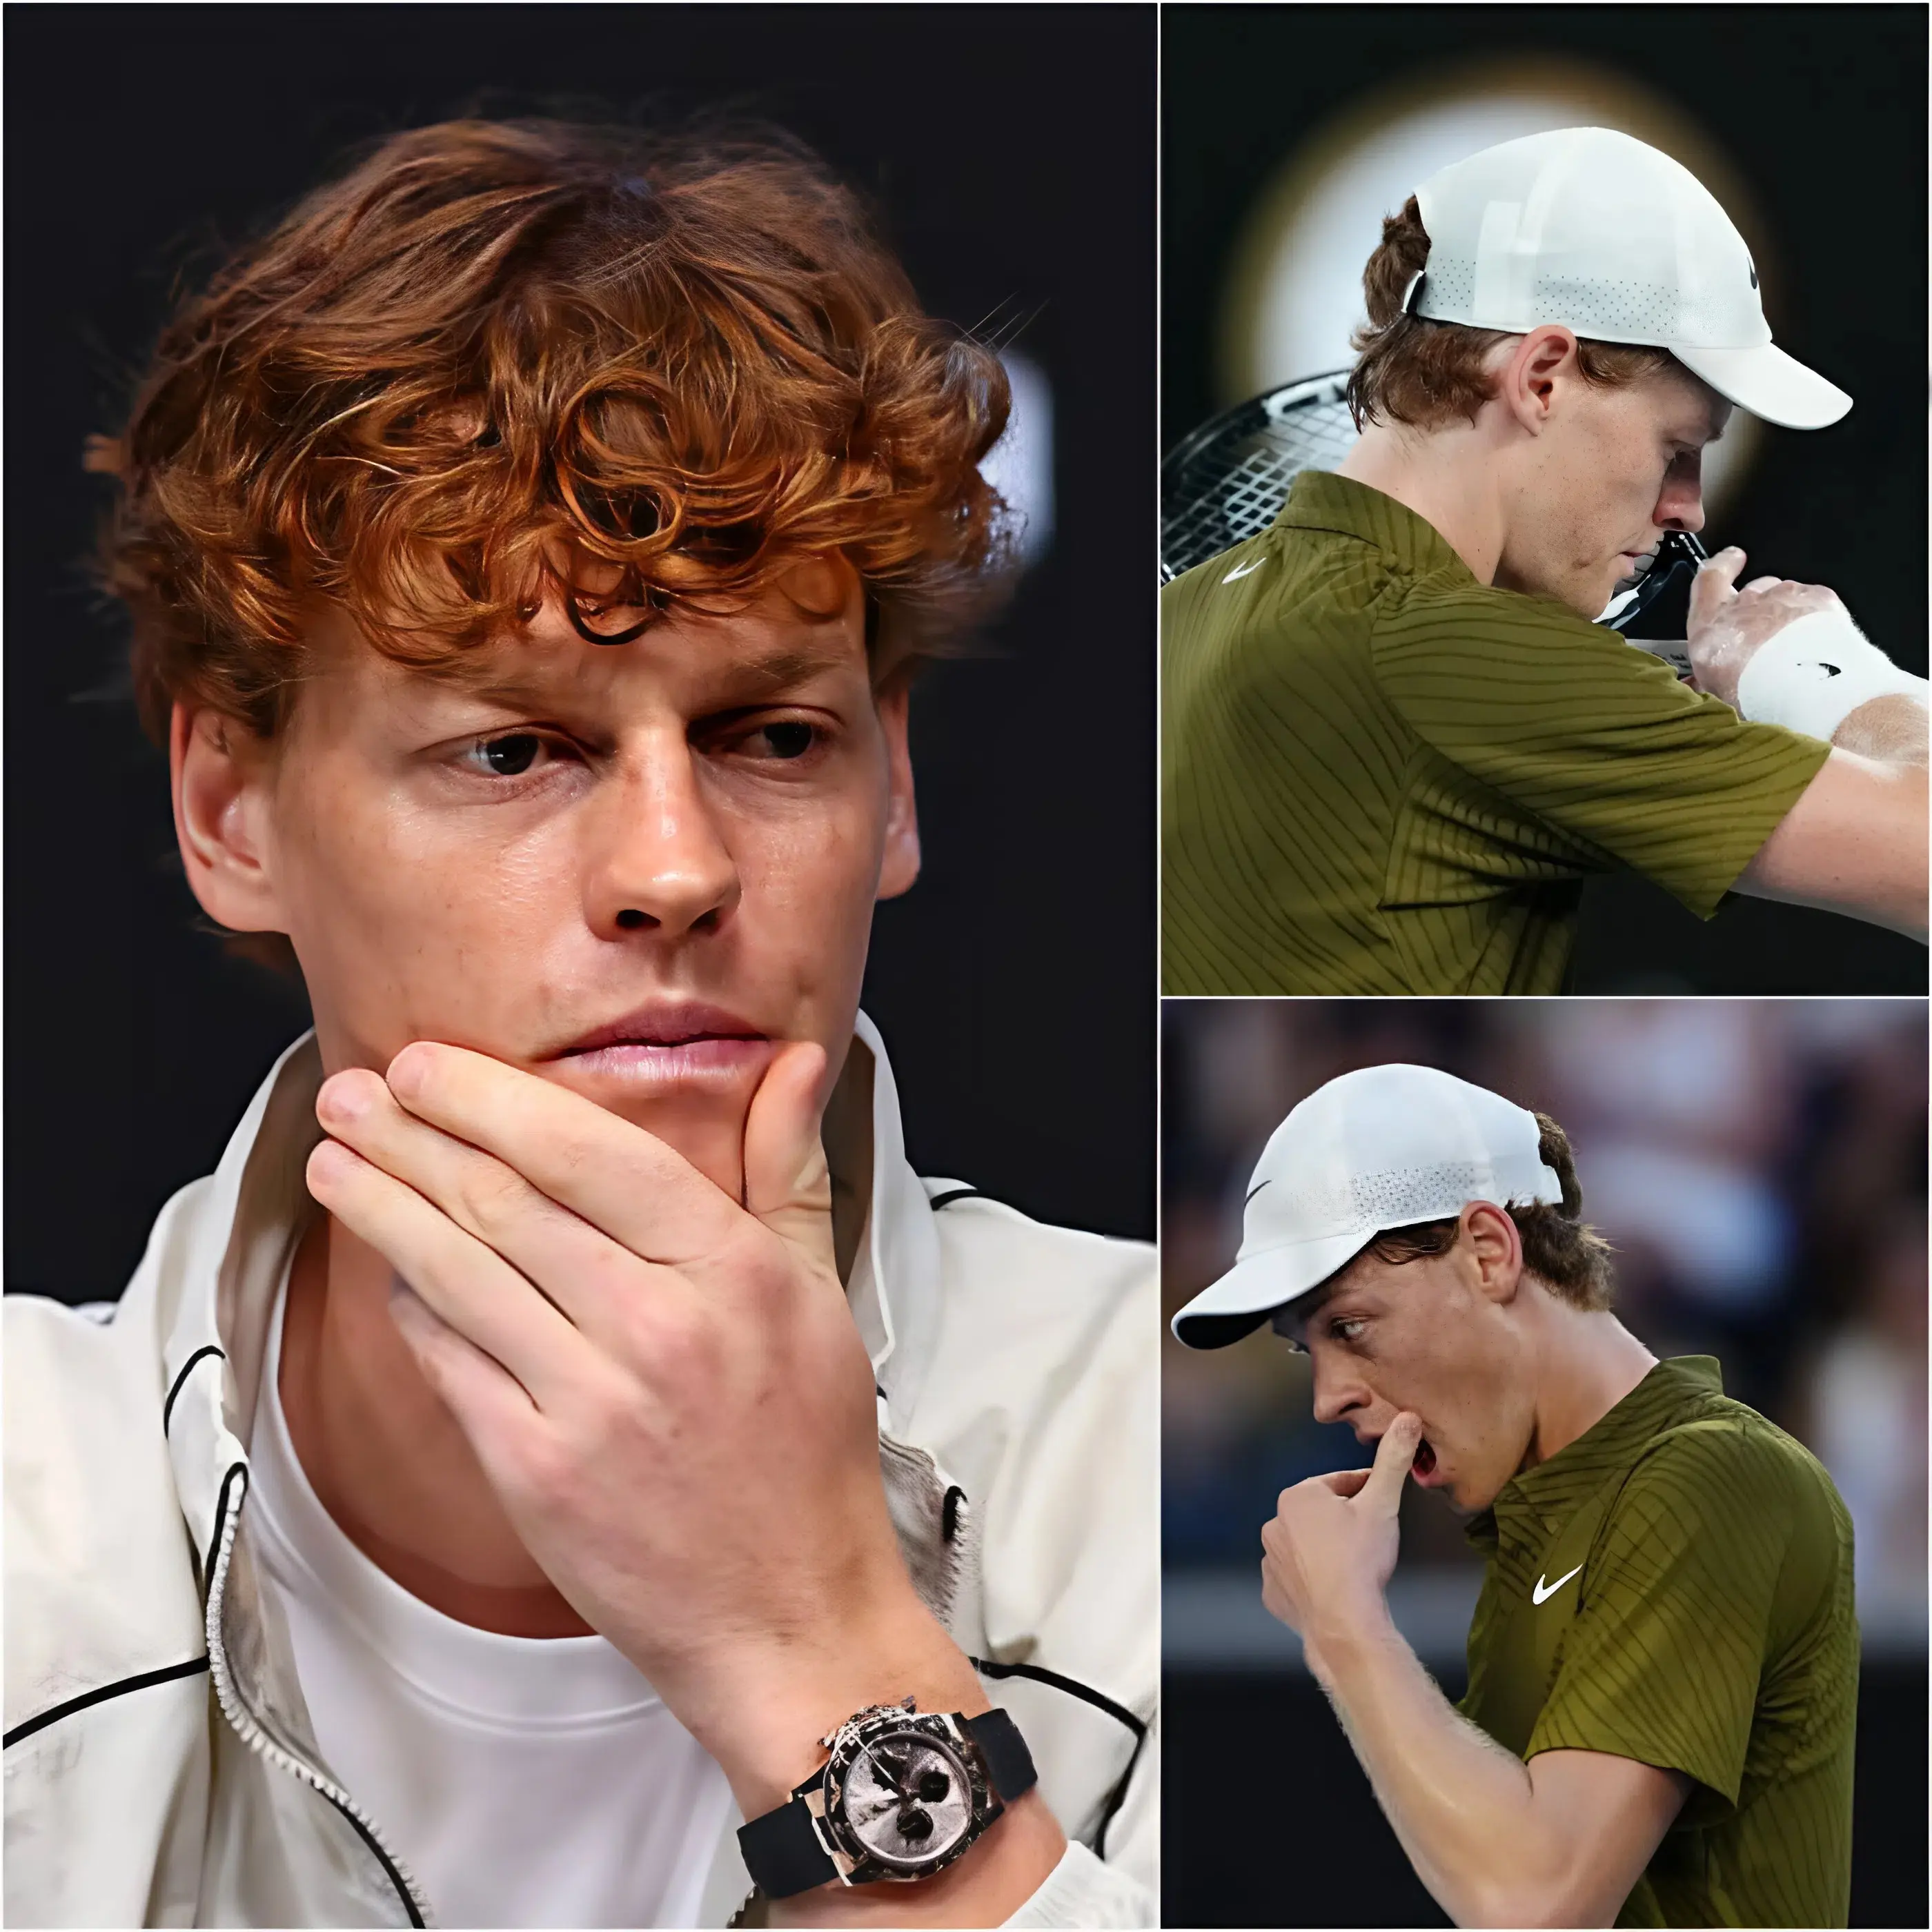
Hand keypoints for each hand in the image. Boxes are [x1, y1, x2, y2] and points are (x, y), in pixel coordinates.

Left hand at [304, 1039, 975, 1814]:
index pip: (590, 1151)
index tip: (427, 1065)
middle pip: (504, 1200)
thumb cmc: (808, 1452)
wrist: (788, 1614)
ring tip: (334, 1160)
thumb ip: (789, 1168)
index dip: (491, 1098)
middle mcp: (657, 1327)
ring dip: (382, 1205)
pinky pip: (449, 1363)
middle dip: (411, 1134)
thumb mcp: (819, 1294)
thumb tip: (795, 1062)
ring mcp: (589, 1403)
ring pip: (459, 1272)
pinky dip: (411, 1305)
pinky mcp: (534, 1472)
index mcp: (730, 1270)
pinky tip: (386, 1268)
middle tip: (351, 1091)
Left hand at [1261, 1413, 1417, 1648]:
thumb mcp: (1383, 1503)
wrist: (1344, 1622)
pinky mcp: (1273, 1594)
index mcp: (1297, 1497)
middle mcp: (1274, 1524)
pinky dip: (1311, 1581)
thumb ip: (1394, 1459)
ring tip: (1354, 1564)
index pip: (1337, 1484)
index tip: (1381, 1500)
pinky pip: (1294, 1580)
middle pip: (1320, 1515)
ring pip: (1306, 1546)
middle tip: (1371, 1536)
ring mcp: (1270, 1561)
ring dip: (1326, 1550)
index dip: (1364, 1490)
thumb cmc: (1361, 1559)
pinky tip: (1333, 1588)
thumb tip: (1407, 1418)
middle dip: (1344, 1520)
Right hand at [1686, 546, 1842, 707]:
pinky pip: (1812, 598)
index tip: (1730, 560)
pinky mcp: (1817, 598)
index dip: (1721, 566)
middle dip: (1758, 608)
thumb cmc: (1761, 697)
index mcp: (1711, 626)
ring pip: (1783, 595)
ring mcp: (1783, 597)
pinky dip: (1813, 614)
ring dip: (1785, 613)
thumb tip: (1703, 683)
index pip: (1709, 578)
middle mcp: (1745, 605)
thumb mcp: (1718, 694)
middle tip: (1766, 638)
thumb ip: (1709, 678)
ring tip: (1795, 647)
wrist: (1811, 693)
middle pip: (1751, 591)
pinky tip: (1816, 639)